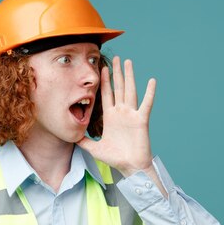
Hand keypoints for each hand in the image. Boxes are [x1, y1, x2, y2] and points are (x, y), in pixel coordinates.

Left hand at [77, 56, 155, 177]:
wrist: (130, 167)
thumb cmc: (115, 158)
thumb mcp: (94, 148)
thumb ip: (84, 141)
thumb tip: (72, 137)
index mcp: (111, 117)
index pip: (106, 95)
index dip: (105, 82)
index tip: (102, 68)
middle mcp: (121, 112)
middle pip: (118, 88)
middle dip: (117, 73)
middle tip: (117, 58)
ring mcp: (132, 115)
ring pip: (130, 90)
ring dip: (130, 76)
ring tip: (128, 62)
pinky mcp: (141, 120)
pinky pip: (146, 104)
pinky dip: (150, 93)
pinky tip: (151, 81)